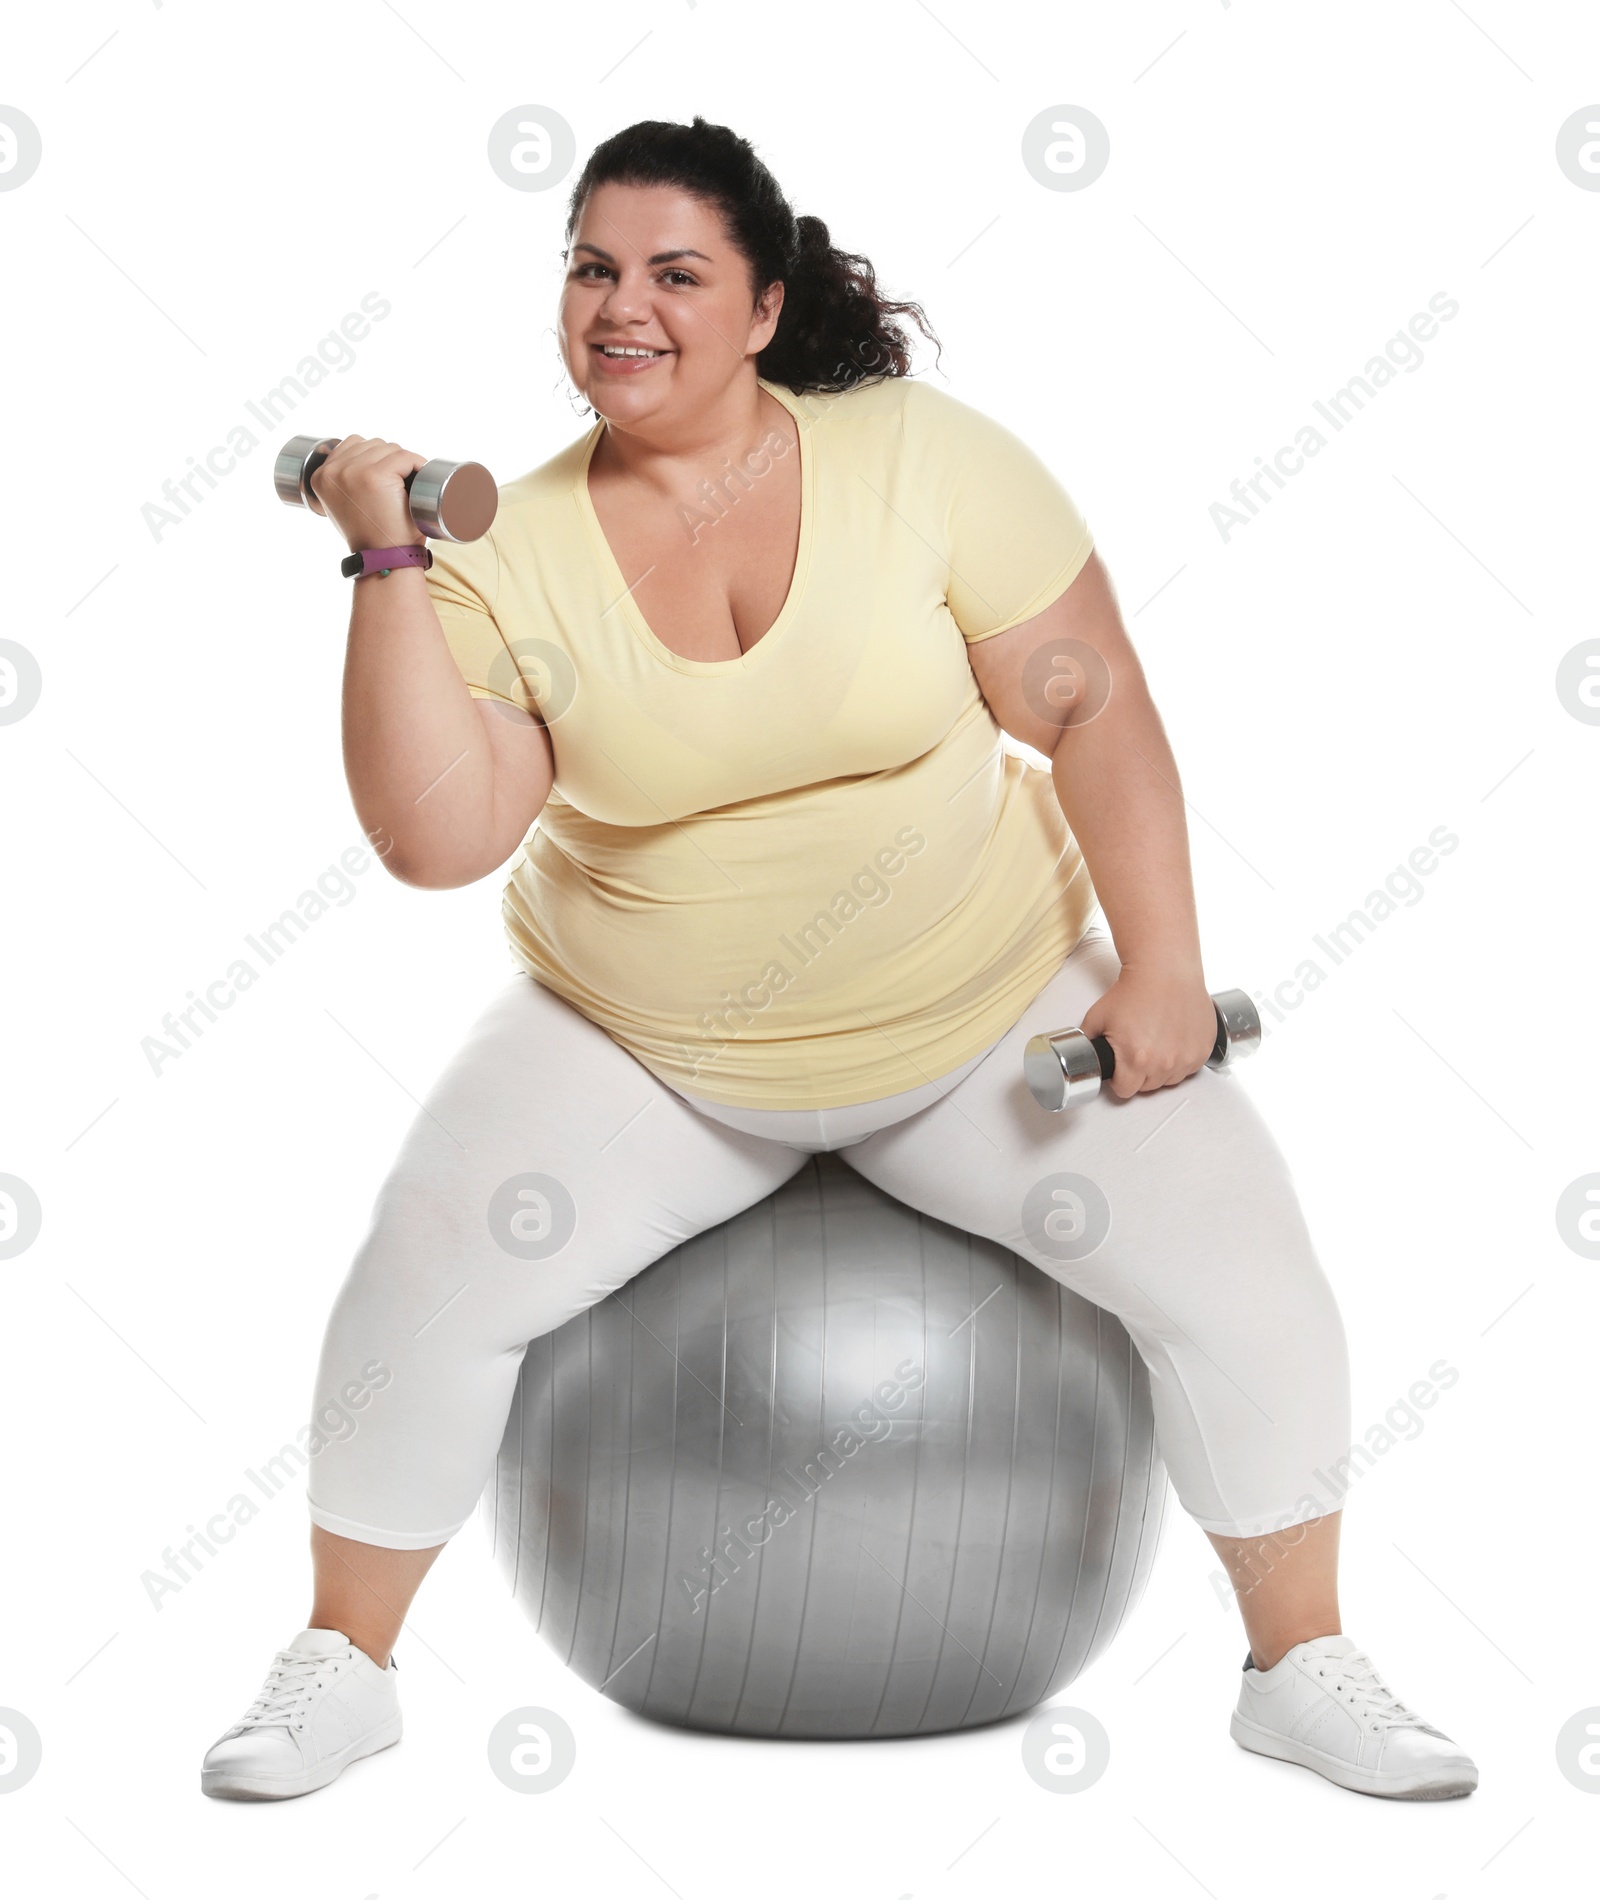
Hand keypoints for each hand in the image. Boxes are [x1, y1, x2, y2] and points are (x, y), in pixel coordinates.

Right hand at [306, 434, 428, 552]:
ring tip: (407, 486)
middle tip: (400, 487)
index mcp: (320, 476)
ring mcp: (353, 471)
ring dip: (403, 463)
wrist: (385, 559)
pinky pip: (404, 456)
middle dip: (390, 461)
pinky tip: (419, 480)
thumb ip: (342, 482)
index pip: (352, 444)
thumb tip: (355, 461)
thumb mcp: (344, 506)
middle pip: (372, 445)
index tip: (387, 478)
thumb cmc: (371, 536)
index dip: (375, 458)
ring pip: (389, 449)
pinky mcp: (375, 475)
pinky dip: (417, 464)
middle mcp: (332, 471)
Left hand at [1076, 963, 1217, 1100]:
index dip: (1119, 1079)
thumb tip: (1082, 1055)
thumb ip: (1087, 1042)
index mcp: (1135, 1059)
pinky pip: (1189, 1067)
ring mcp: (1186, 1057)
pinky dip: (1182, 1058)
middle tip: (1138, 1048)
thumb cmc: (1134, 990)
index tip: (1121, 1067)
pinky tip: (1173, 1039)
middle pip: (1147, 1087)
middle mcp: (1164, 1063)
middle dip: (1140, 1073)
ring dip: (1162, 1068)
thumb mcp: (1097, 1017)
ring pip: (1170, 1079)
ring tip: (1156, 1041)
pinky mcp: (1202, 1049)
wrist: (1165, 971)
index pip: (1125, 1091)